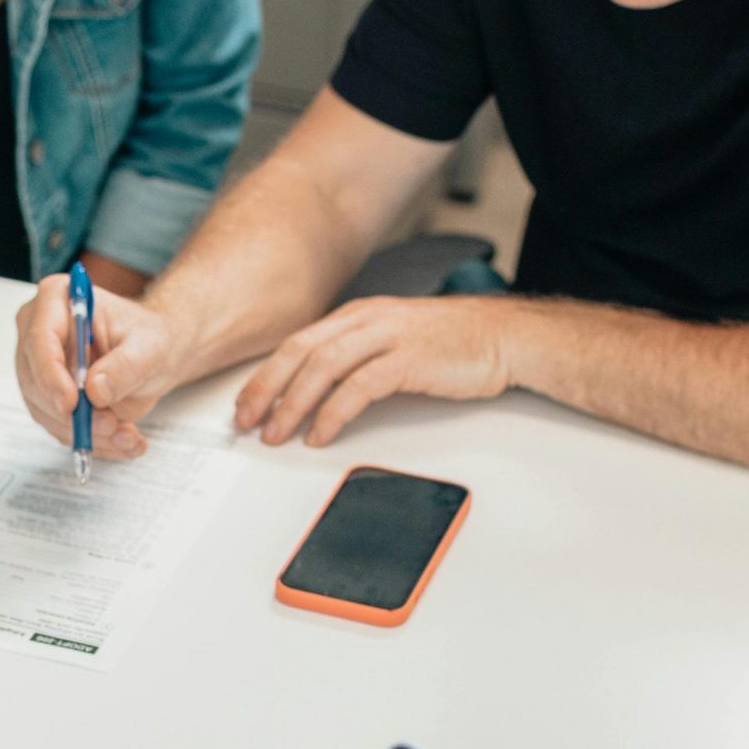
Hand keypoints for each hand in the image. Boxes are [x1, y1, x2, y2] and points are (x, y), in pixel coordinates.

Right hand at [13, 275, 183, 460]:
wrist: (154, 356)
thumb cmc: (148, 338)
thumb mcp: (149, 348)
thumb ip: (125, 366)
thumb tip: (96, 390)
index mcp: (57, 300)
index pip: (40, 339)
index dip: (51, 375)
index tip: (71, 404)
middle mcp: (38, 332)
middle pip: (36, 381)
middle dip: (73, 413)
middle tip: (110, 425)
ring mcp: (38, 367)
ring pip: (45, 411)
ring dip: (85, 432)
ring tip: (126, 435)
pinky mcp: (46, 397)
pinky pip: (58, 427)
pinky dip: (90, 440)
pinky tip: (121, 440)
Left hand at [236, 296, 515, 446]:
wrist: (504, 337)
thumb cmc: (451, 344)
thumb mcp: (390, 341)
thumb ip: (354, 356)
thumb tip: (312, 390)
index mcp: (357, 314)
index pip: (297, 343)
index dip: (265, 375)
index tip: (244, 403)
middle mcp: (367, 319)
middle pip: (300, 352)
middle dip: (267, 389)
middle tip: (246, 421)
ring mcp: (388, 336)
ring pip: (323, 368)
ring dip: (293, 405)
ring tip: (277, 433)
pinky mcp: (409, 359)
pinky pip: (359, 387)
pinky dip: (333, 413)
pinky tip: (320, 433)